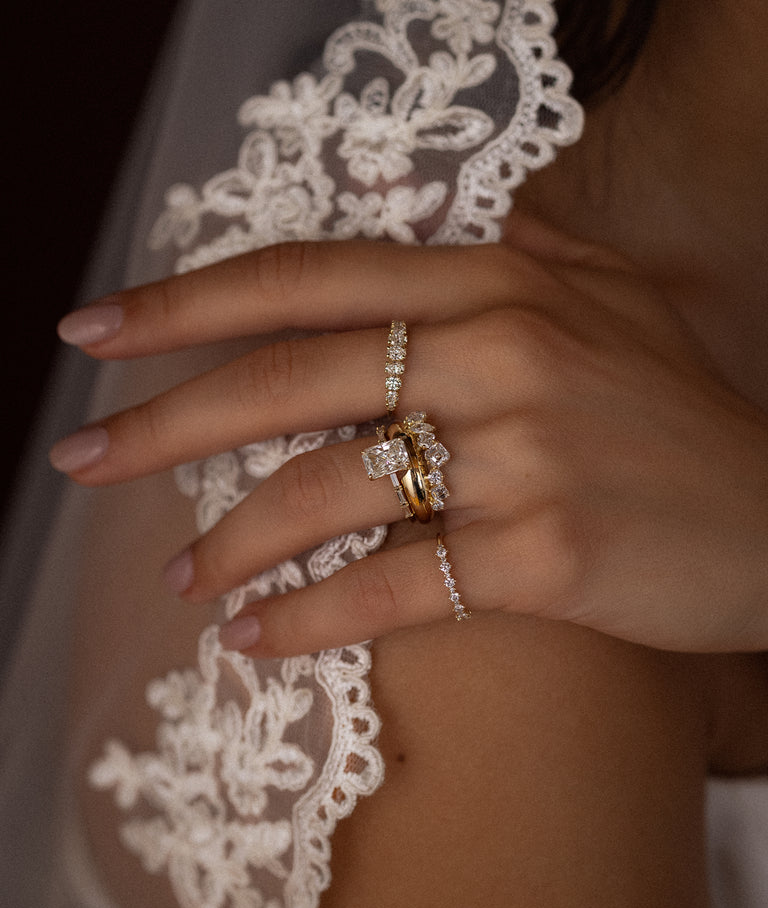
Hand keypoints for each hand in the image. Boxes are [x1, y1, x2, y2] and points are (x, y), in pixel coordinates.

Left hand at [50, 216, 767, 655]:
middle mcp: (500, 351)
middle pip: (291, 378)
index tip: (100, 335)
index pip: (308, 279)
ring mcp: (523, 452)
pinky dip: (309, 618)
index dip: (189, 304)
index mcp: (497, 284)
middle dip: (166, 421)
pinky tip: (255, 639)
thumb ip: (522, 254)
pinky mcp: (541, 551)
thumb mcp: (611, 302)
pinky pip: (392, 585)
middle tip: (84, 459)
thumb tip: (433, 224)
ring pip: (328, 491)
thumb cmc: (680, 415)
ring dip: (232, 540)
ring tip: (181, 577)